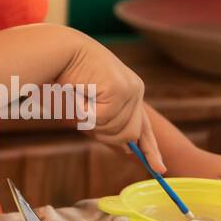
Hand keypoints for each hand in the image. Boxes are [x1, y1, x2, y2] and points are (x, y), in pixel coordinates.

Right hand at [58, 36, 164, 172]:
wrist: (60, 51)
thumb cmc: (68, 77)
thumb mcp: (91, 106)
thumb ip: (108, 125)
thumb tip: (128, 149)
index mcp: (130, 91)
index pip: (144, 126)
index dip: (150, 149)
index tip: (160, 169)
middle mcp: (135, 89)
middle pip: (130, 134)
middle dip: (106, 135)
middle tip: (84, 118)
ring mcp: (130, 89)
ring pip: (115, 129)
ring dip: (92, 122)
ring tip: (79, 99)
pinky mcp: (120, 89)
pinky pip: (104, 119)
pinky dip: (87, 113)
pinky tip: (80, 94)